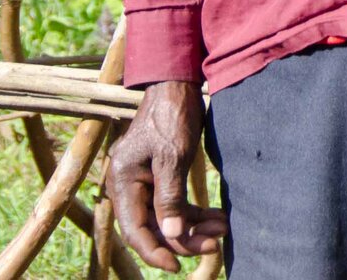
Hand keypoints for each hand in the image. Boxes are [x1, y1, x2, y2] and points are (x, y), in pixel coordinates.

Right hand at [108, 79, 226, 272]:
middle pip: (153, 225)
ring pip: (166, 216)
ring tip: (223, 228)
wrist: (176, 84)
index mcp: (123, 182)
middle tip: (215, 243)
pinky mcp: (159, 175)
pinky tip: (217, 217)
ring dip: (193, 226)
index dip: (155, 252)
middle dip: (183, 238)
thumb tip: (171, 233)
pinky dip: (194, 211)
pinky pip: (174, 202)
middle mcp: (128, 185)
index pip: (135, 230)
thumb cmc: (171, 116)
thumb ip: (170, 196)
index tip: (178, 267)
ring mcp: (143, 181)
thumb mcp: (172, 156)